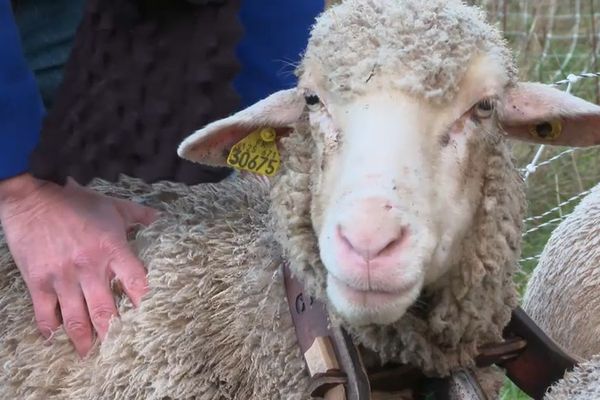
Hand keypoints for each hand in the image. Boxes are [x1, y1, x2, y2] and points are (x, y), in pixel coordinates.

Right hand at [0, 174, 157, 356]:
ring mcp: (62, 276)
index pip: (136, 281)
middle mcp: (89, 266)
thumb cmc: (76, 202)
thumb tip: (159, 218)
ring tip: (91, 352)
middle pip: (106, 309)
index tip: (151, 318)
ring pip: (76, 317)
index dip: (144, 302)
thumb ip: (138, 215)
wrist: (32, 199)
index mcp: (112, 248)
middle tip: (120, 347)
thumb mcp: (112, 205)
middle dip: (113, 331)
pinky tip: (55, 338)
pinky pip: (45, 312)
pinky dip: (50, 328)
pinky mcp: (38, 281)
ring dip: (84, 338)